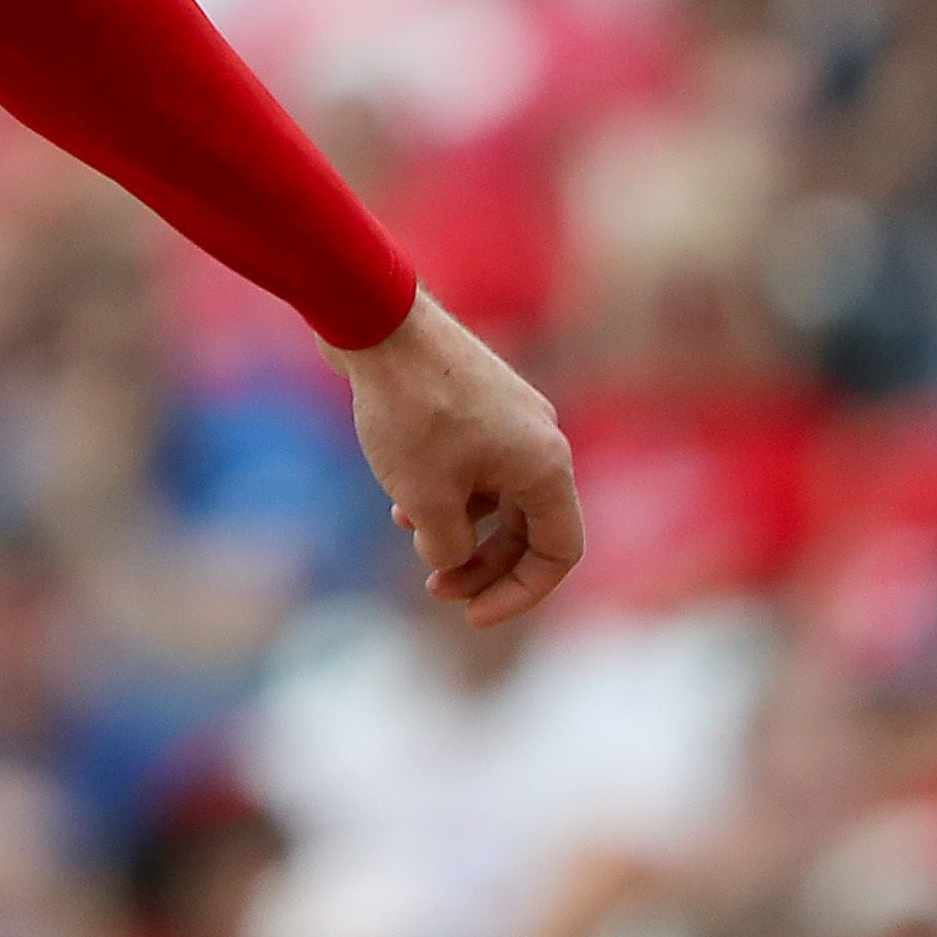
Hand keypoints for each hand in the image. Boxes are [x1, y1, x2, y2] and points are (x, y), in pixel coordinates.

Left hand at [327, 292, 581, 627]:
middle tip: (435, 589)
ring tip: (409, 534)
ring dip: (460, 529)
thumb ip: (449, 547)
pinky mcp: (477, 402)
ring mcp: (510, 417)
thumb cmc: (408, 411)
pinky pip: (476, 466)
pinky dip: (448, 491)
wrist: (377, 321)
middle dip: (483, 566)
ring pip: (498, 497)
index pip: (559, 553)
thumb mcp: (426, 499)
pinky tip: (401, 501)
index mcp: (547, 467)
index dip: (520, 594)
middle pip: (528, 529)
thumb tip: (451, 560)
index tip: (471, 615)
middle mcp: (540, 440)